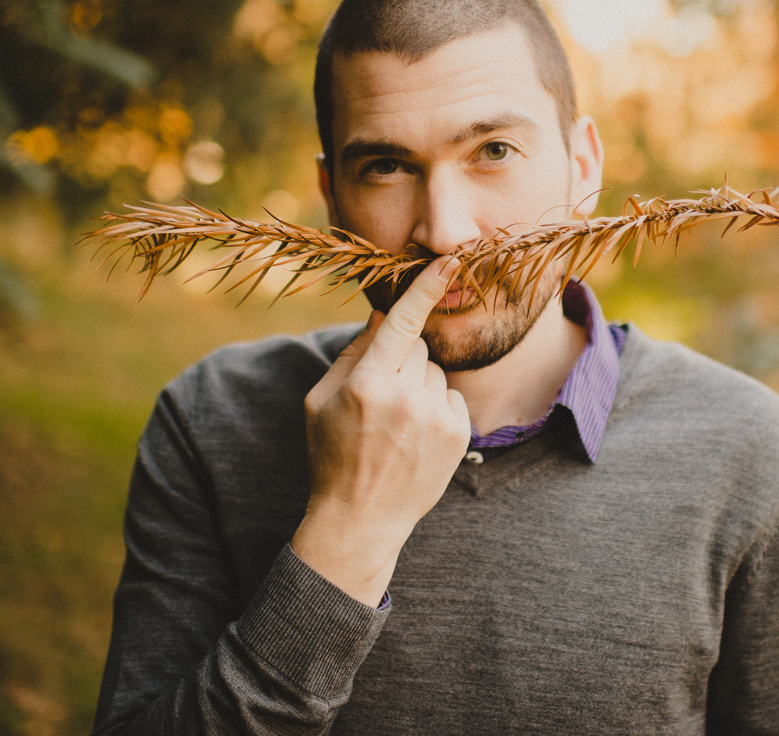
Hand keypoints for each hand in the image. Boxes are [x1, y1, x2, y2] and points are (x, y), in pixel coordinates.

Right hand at [291, 257, 471, 606]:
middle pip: (418, 348)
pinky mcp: (458, 435)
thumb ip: (353, 353)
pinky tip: (415, 436)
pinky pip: (450, 397)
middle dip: (402, 361)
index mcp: (368, 384)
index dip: (427, 287)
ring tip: (397, 423)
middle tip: (380, 398)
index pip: (403, 323)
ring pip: (436, 372)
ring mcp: (436, 418)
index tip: (452, 260)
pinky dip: (436, 408)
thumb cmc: (331, 453)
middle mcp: (406, 398)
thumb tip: (384, 316)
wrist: (360, 518)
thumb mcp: (320, 399)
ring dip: (419, 385)